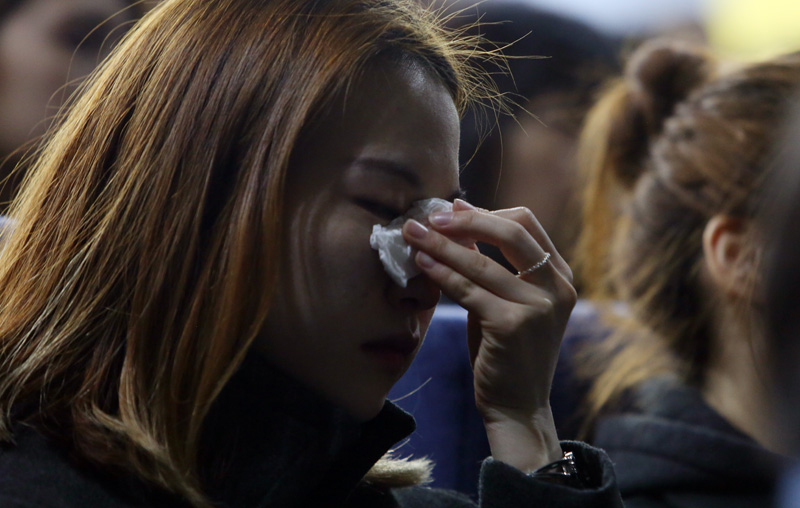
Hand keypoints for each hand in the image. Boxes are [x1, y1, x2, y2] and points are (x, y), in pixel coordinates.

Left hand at [401, 199, 575, 470]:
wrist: (518, 406)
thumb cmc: (508, 353)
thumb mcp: (506, 301)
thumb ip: (491, 265)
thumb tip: (458, 221)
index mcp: (560, 276)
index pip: (526, 223)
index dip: (486, 211)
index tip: (453, 209)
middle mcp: (557, 288)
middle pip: (511, 231)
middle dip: (466, 219)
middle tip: (431, 217)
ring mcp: (538, 306)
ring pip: (481, 261)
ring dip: (441, 243)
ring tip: (413, 233)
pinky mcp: (512, 325)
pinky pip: (467, 289)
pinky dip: (441, 272)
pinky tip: (421, 263)